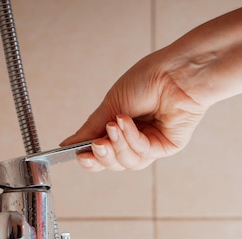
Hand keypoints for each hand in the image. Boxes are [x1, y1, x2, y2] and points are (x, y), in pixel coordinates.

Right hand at [60, 53, 207, 171]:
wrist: (174, 71)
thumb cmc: (147, 80)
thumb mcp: (111, 104)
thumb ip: (90, 128)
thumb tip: (67, 145)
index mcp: (121, 128)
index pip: (102, 153)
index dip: (90, 159)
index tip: (78, 155)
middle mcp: (136, 139)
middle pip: (114, 163)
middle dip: (103, 155)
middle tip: (97, 144)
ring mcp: (152, 144)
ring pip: (128, 162)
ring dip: (118, 145)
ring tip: (114, 124)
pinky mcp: (166, 147)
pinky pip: (143, 152)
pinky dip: (131, 138)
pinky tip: (127, 122)